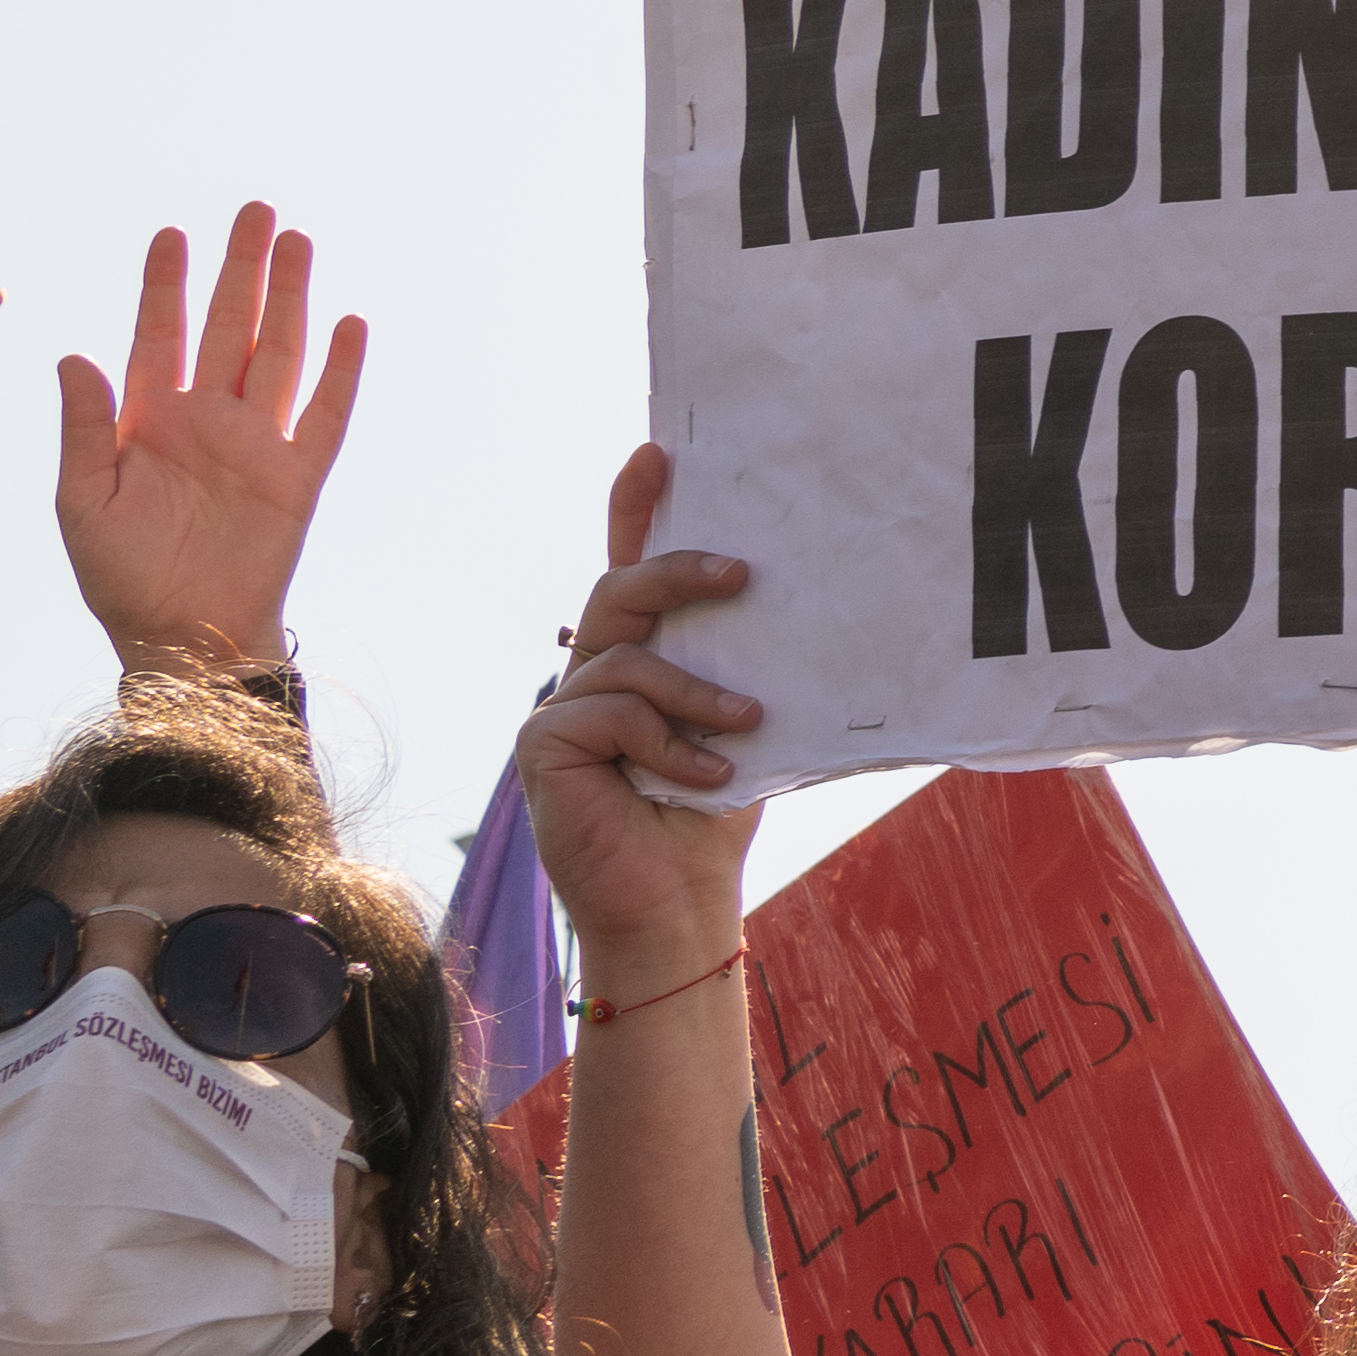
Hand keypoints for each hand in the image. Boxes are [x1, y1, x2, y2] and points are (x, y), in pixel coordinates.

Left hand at [49, 206, 365, 668]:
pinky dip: (338, 371)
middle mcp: (205, 420)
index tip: (169, 234)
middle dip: (239, 268)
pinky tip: (348, 325)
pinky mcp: (295, 476)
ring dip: (288, 299)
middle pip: (228, 327)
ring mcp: (254, 444)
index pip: (159, 335)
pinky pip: (323, 415)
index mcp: (148, 422)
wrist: (181, 637)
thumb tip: (74, 356)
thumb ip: (83, 428)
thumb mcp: (79, 501)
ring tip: (297, 243)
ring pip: (275, 354)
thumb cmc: (120, 577)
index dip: (164, 285)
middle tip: (253, 211)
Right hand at [515, 445, 766, 988]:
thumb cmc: (713, 816)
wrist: (677, 903)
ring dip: (696, 690)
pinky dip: (667, 742)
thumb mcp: (740, 728)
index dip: (636, 510)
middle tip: (744, 573)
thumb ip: (743, 671)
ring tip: (748, 722)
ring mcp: (559, 710)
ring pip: (626, 654)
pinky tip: (703, 777)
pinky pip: (610, 710)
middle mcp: (589, 675)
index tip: (658, 452)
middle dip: (680, 569)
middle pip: (622, 591)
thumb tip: (815, 609)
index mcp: (639, 663)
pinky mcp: (541, 747)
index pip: (632, 572)